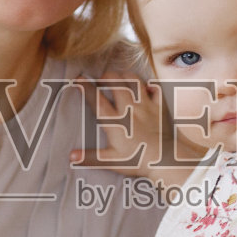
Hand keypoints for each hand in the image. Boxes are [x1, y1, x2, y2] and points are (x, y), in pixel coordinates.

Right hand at [69, 71, 193, 178]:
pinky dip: (150, 85)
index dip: (86, 87)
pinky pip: (155, 89)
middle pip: (116, 83)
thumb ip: (90, 157)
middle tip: (101, 79)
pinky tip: (145, 88)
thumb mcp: (111, 161)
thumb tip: (70, 156)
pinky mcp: (160, 107)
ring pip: (134, 81)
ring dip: (125, 75)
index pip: (97, 100)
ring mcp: (146, 106)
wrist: (165, 160)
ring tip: (119, 77)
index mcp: (115, 122)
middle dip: (106, 76)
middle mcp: (129, 109)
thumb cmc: (138, 161)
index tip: (79, 79)